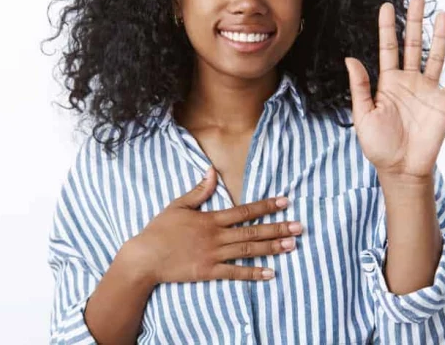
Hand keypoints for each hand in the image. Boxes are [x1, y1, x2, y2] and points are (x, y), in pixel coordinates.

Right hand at [125, 166, 301, 285]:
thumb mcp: (177, 205)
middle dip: (277, 228)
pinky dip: (253, 273)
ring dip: (271, 248)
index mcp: (210, 219)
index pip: (244, 210)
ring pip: (248, 250)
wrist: (145, 257)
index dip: (266, 206)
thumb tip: (212, 171)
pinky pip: (235, 273)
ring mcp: (213, 255)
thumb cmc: (159, 230)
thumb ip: (199, 190)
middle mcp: (216, 236)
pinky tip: (270, 273)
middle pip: (252, 231)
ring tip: (292, 245)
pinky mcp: (208, 272)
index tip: (285, 201)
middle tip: (299, 227)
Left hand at [344, 0, 444, 180]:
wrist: (399, 168)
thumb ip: (360, 86)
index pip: (387, 48)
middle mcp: (408, 81)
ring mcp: (428, 90)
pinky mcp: (444, 103)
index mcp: (387, 82)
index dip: (387, 27)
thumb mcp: (362, 114)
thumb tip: (350, 58)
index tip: (387, 6)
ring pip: (435, 57)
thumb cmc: (377, 144)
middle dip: (415, 23)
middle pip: (413, 45)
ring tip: (443, 14)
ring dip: (440, 36)